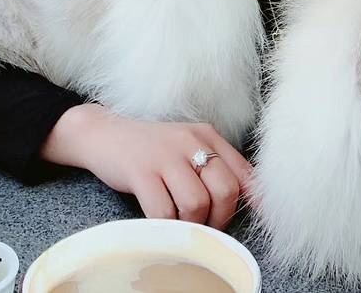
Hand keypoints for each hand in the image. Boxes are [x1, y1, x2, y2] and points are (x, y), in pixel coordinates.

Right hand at [41, 103, 253, 229]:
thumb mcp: (187, 148)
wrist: (104, 134)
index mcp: (207, 135)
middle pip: (226, 191)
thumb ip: (216, 168)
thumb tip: (252, 201)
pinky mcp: (141, 171)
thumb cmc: (152, 149)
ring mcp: (165, 155)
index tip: (257, 221)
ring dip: (190, 224)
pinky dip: (165, 226)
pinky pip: (163, 212)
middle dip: (219, 219)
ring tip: (179, 221)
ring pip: (196, 204)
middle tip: (204, 224)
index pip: (244, 172)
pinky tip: (159, 221)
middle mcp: (190, 141)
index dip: (255, 202)